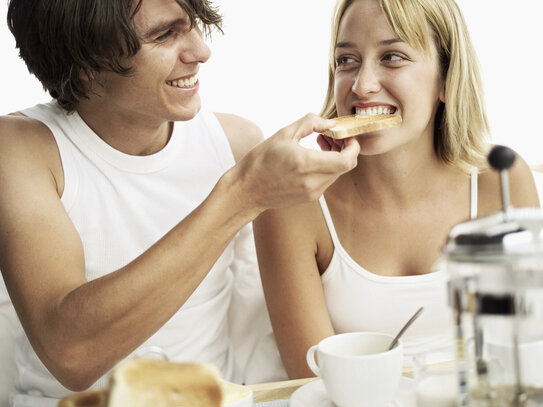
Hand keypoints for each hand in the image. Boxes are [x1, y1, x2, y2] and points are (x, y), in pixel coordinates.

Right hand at [230, 113, 359, 213]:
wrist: (246, 190)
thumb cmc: (260, 161)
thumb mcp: (283, 134)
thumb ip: (311, 123)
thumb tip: (331, 122)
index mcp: (305, 164)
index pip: (346, 160)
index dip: (353, 147)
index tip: (346, 136)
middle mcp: (312, 182)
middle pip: (345, 166)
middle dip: (345, 149)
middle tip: (333, 136)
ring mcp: (312, 193)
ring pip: (337, 174)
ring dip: (335, 158)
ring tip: (320, 144)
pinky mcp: (309, 198)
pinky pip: (326, 180)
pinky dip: (326, 167)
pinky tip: (312, 158)